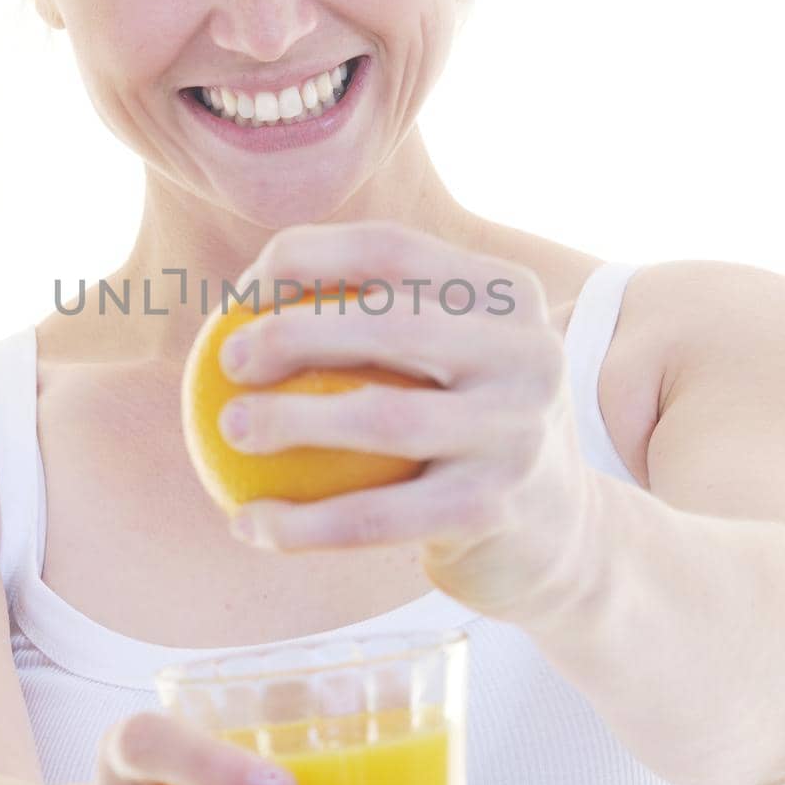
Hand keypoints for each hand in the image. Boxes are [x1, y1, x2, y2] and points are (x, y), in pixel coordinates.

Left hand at [219, 220, 604, 633]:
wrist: (557, 536)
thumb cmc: (463, 427)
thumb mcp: (448, 355)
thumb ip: (370, 315)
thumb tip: (231, 300)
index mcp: (507, 295)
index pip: (390, 249)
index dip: (301, 258)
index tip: (237, 298)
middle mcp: (527, 352)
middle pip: (391, 322)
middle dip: (291, 331)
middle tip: (227, 360)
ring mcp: (517, 433)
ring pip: (383, 417)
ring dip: (288, 422)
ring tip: (228, 430)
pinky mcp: (493, 510)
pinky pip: (377, 518)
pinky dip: (302, 525)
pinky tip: (245, 525)